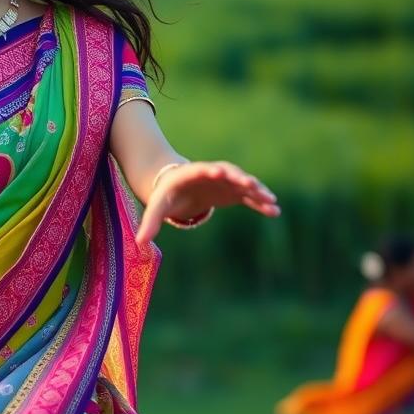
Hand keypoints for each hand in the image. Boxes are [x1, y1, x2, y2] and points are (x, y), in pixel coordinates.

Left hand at [135, 160, 279, 246]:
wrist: (177, 189)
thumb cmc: (166, 196)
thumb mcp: (156, 207)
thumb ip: (149, 223)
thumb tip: (139, 243)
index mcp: (191, 173)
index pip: (201, 169)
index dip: (209, 170)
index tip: (218, 171)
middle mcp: (213, 173)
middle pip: (228, 172)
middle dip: (239, 177)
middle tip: (250, 184)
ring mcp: (225, 182)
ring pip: (243, 183)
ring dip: (256, 190)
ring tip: (271, 200)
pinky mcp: (233, 192)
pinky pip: (249, 197)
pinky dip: (260, 202)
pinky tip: (274, 211)